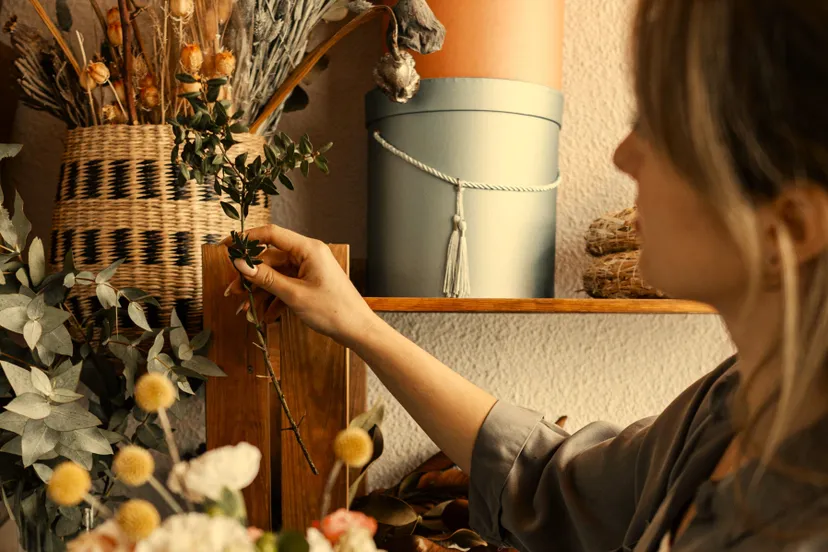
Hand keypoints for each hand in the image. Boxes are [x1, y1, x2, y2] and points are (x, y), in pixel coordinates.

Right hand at [223, 224, 379, 347]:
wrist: (357, 330)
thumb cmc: (333, 310)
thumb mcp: (294, 295)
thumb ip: (266, 278)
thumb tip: (241, 263)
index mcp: (308, 249)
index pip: (271, 234)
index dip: (247, 238)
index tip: (227, 246)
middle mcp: (308, 255)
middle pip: (270, 258)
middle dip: (250, 276)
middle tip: (232, 291)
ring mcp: (309, 269)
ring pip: (276, 275)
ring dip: (260, 291)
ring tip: (245, 308)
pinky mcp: (310, 283)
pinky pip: (286, 286)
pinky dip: (274, 299)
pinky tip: (264, 316)